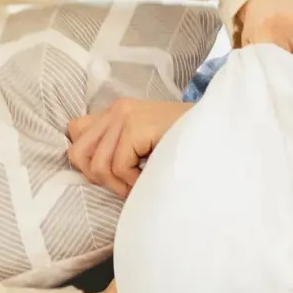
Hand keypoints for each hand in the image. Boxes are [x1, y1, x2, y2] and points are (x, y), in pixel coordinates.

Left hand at [66, 99, 189, 199]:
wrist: (217, 135)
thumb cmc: (183, 148)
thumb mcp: (143, 146)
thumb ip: (117, 148)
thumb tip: (89, 169)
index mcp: (116, 111)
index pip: (75, 131)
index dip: (86, 159)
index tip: (112, 174)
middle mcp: (117, 108)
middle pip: (78, 153)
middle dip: (99, 177)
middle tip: (127, 183)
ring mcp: (125, 115)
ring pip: (97, 165)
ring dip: (120, 184)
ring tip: (142, 181)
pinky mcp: (136, 125)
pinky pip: (118, 167)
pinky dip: (133, 182)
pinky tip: (152, 176)